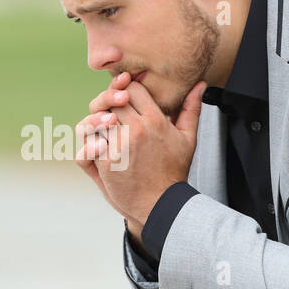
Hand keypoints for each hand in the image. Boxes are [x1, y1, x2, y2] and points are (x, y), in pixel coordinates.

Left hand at [77, 76, 206, 226]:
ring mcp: (120, 146)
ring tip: (102, 133)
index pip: (132, 89)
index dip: (124, 90)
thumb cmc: (173, 171)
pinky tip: (98, 151)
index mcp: (155, 120)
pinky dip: (89, 147)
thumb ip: (190, 109)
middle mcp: (137, 129)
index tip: (123, 100)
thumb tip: (200, 85)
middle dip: (107, 105)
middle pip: (111, 101)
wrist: (162, 203)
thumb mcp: (188, 138)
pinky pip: (88, 145)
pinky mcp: (107, 162)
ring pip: (96, 120)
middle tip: (110, 117)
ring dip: (95, 125)